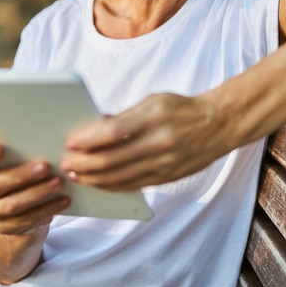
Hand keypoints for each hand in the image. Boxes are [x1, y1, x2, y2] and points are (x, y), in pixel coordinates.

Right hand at [0, 143, 69, 234]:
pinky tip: (64, 200)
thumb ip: (24, 154)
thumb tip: (48, 144)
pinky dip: (47, 209)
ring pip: (13, 204)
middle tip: (45, 166)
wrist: (21, 211)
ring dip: (38, 193)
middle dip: (22, 175)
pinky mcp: (5, 228)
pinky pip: (27, 220)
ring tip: (59, 182)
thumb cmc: (23, 175)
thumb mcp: (19, 164)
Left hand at [61, 93, 227, 190]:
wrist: (219, 124)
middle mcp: (160, 142)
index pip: (112, 132)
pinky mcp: (168, 177)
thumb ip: (124, 116)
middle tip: (66, 163)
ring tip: (76, 175)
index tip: (70, 141)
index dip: (87, 139)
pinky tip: (99, 183)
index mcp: (155, 117)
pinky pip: (134, 185)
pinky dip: (112, 185)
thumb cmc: (182, 109)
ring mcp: (165, 163)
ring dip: (94, 179)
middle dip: (84, 164)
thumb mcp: (154, 101)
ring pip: (120, 178)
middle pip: (112, 159)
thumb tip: (94, 128)